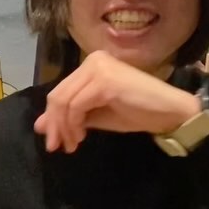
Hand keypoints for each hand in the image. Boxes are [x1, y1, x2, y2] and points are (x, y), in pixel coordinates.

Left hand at [34, 52, 198, 152]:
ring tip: (71, 145)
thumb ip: (69, 117)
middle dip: (54, 124)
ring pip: (64, 101)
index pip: (59, 91)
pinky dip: (74, 124)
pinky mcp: (104, 81)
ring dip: (64, 127)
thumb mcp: (95, 116)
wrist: (169, 112)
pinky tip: (81, 136)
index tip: (54, 142)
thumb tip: (39, 126)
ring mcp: (98, 68)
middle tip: (56, 147)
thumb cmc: (137, 112)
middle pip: (57, 95)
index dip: (52, 118)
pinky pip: (76, 106)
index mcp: (90, 65)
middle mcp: (92, 61)